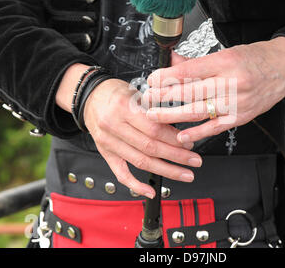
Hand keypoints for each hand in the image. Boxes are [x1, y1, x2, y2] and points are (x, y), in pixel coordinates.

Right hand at [82, 78, 202, 198]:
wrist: (90, 96)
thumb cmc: (115, 93)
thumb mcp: (136, 93)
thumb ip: (155, 111)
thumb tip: (180, 131)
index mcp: (123, 108)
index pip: (153, 129)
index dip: (174, 138)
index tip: (190, 142)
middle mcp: (114, 126)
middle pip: (150, 147)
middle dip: (176, 156)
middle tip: (194, 161)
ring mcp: (109, 143)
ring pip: (140, 162)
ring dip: (166, 171)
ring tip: (185, 174)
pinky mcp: (106, 153)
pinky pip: (121, 173)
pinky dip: (136, 185)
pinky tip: (151, 191)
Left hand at [143, 36, 284, 143]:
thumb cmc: (256, 58)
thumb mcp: (226, 52)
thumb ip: (197, 62)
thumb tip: (172, 63)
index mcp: (226, 62)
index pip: (189, 71)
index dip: (166, 77)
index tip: (151, 80)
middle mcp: (232, 82)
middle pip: (190, 92)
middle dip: (163, 97)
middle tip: (147, 99)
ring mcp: (237, 103)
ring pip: (198, 112)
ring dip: (173, 116)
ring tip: (154, 117)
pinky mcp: (241, 117)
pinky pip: (214, 127)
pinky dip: (196, 133)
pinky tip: (180, 136)